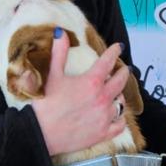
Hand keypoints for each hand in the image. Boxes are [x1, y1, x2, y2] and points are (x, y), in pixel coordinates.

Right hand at [32, 30, 130, 156]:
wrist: (41, 133)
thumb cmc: (46, 104)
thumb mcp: (52, 75)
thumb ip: (59, 53)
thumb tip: (61, 33)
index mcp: (92, 81)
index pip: (108, 62)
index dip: (114, 52)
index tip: (118, 47)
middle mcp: (103, 98)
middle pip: (121, 81)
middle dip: (123, 73)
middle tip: (124, 69)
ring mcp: (105, 116)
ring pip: (121, 103)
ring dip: (119, 96)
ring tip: (117, 93)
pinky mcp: (104, 133)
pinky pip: (120, 124)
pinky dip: (120, 119)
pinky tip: (117, 116)